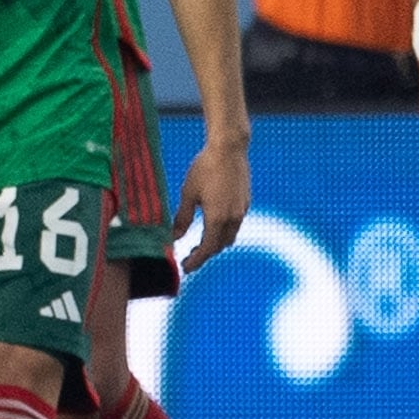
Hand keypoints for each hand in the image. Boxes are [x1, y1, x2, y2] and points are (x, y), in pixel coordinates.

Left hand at [172, 132, 248, 266]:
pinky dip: (223, 232)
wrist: (229, 150)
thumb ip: (182, 218)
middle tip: (188, 259)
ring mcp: (242, 210)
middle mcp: (233, 218)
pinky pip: (235, 225)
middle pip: (219, 246)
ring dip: (215, 244)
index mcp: (218, 218)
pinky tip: (212, 226)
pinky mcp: (245, 202)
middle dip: (204, 254)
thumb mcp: (188, 193)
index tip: (185, 268)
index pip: (207, 248)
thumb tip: (173, 238)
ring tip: (198, 245)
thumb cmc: (204, 169)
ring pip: (229, 236)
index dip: (196, 260)